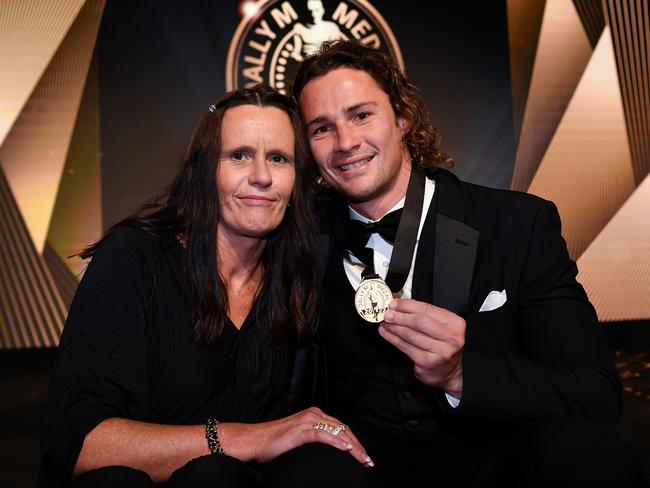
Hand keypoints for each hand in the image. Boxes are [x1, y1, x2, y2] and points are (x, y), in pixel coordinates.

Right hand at [217, 407, 372, 465]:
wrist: (255, 440)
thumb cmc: (275, 443)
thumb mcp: (299, 439)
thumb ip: (314, 440)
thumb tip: (330, 454)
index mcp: (315, 415)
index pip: (341, 428)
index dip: (354, 442)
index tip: (363, 457)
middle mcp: (313, 414)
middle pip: (343, 429)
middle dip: (358, 446)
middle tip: (368, 461)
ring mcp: (307, 421)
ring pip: (337, 432)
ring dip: (353, 447)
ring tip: (363, 459)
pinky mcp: (300, 429)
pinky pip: (323, 435)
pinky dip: (337, 442)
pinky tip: (346, 450)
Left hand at [379, 299, 464, 397]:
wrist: (451, 372)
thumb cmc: (444, 346)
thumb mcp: (443, 327)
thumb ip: (426, 315)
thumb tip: (401, 306)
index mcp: (455, 324)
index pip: (427, 309)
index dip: (407, 305)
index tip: (395, 303)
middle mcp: (451, 338)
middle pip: (418, 322)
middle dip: (399, 316)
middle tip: (387, 313)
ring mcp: (440, 351)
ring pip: (410, 334)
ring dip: (394, 327)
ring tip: (385, 322)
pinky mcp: (427, 362)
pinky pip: (405, 347)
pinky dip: (393, 338)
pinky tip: (387, 334)